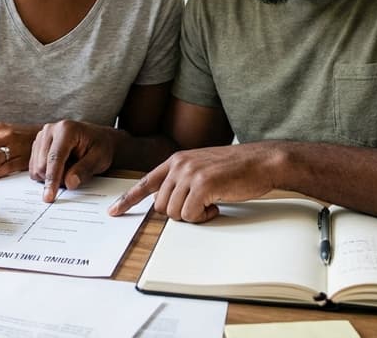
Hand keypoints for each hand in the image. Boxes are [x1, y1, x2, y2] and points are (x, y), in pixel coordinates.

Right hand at [30, 120, 122, 201]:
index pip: (54, 158)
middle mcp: (50, 130)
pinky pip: (34, 167)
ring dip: (51, 177)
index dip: (52, 179)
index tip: (49, 197)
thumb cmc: (100, 147)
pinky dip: (46, 174)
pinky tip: (60, 168)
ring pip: (36, 168)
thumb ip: (85, 170)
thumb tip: (69, 183)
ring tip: (69, 168)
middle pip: (42, 165)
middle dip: (56, 178)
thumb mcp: (100, 159)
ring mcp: (41, 136)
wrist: (97, 138)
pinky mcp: (37, 144)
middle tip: (74, 176)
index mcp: (66, 130)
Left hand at [107, 144, 280, 221]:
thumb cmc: (236, 168)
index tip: (114, 211)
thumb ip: (183, 180)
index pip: (145, 182)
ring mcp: (190, 173)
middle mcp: (179, 164)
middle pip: (161, 206)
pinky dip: (204, 216)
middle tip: (202, 206)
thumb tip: (168, 203)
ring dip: (193, 215)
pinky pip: (191, 214)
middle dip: (180, 213)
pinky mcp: (203, 184)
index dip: (128, 199)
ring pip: (174, 213)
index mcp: (176, 160)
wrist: (262, 161)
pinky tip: (217, 204)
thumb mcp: (202, 168)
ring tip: (211, 203)